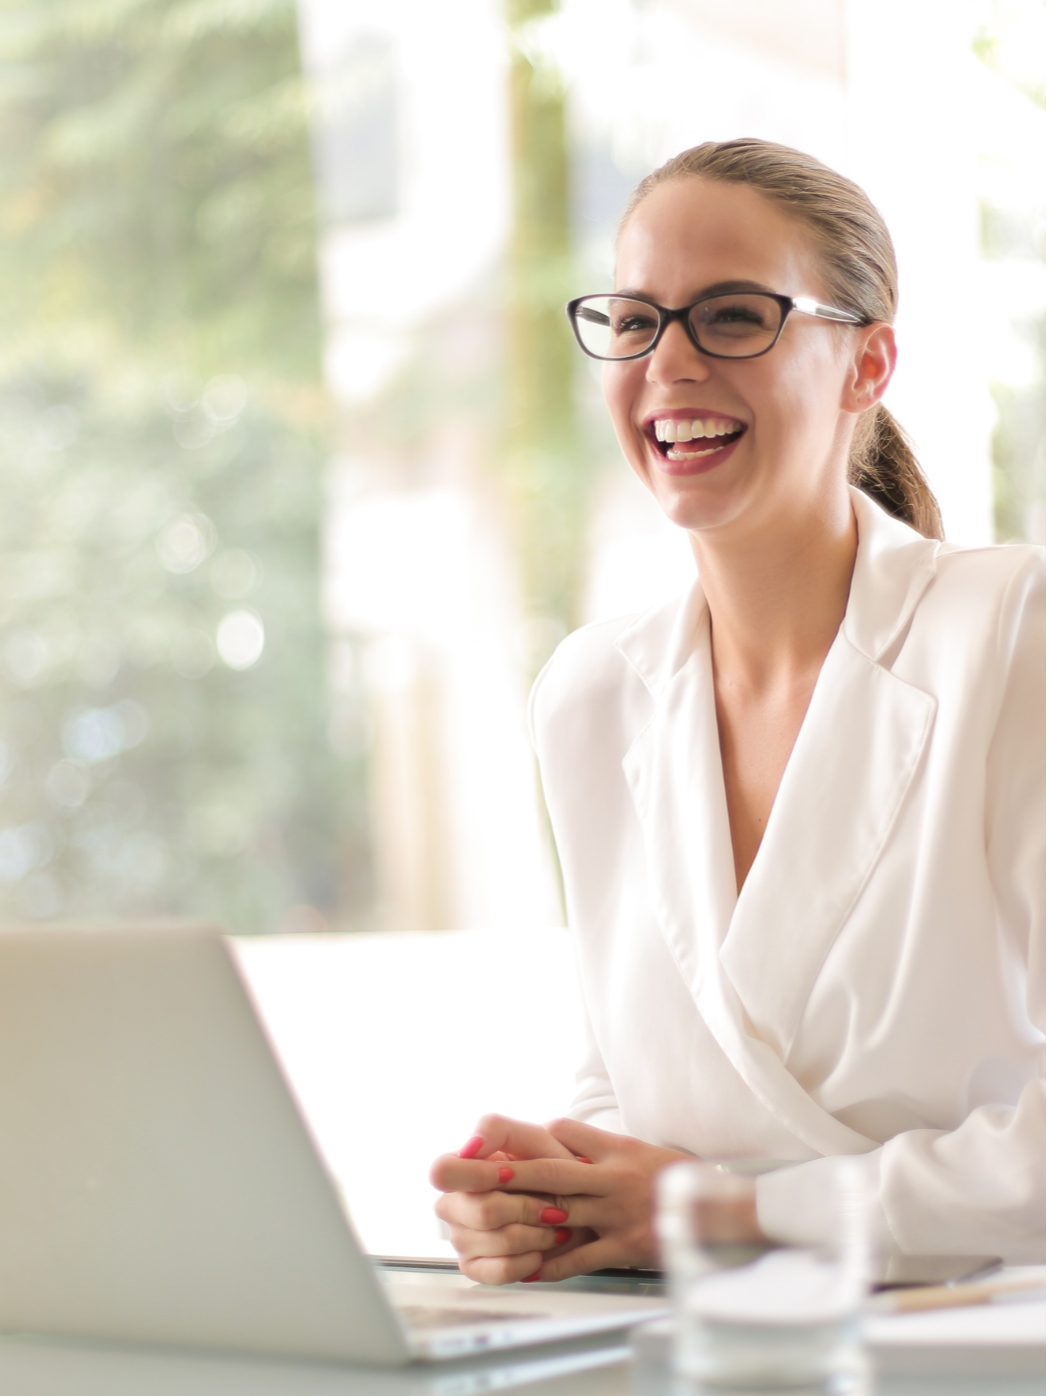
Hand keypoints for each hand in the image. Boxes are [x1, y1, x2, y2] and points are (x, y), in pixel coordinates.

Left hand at [429, 1113, 690, 1283]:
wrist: (721, 1211)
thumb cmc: (675, 1180)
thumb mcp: (639, 1150)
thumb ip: (601, 1147)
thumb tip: (560, 1136)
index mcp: (615, 1149)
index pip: (565, 1132)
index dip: (533, 1136)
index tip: (498, 1140)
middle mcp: (612, 1176)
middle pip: (550, 1170)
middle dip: (508, 1171)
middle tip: (470, 1171)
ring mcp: (617, 1212)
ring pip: (559, 1212)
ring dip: (520, 1217)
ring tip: (484, 1220)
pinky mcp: (624, 1246)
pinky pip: (580, 1256)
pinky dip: (550, 1264)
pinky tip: (525, 1268)